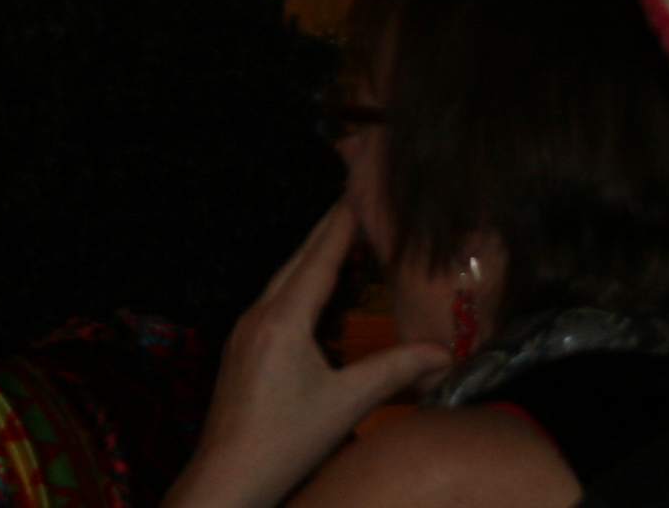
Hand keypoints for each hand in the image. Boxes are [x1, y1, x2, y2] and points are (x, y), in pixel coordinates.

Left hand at [162, 205, 451, 507]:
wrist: (227, 476)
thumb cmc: (283, 442)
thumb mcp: (345, 404)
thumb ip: (393, 371)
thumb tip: (441, 353)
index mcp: (282, 320)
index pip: (318, 259)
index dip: (340, 225)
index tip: (356, 192)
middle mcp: (258, 316)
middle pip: (295, 263)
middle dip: (325, 234)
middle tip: (351, 206)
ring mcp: (244, 333)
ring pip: (281, 283)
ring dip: (309, 260)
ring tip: (336, 242)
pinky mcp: (241, 351)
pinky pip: (272, 304)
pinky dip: (296, 287)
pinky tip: (308, 296)